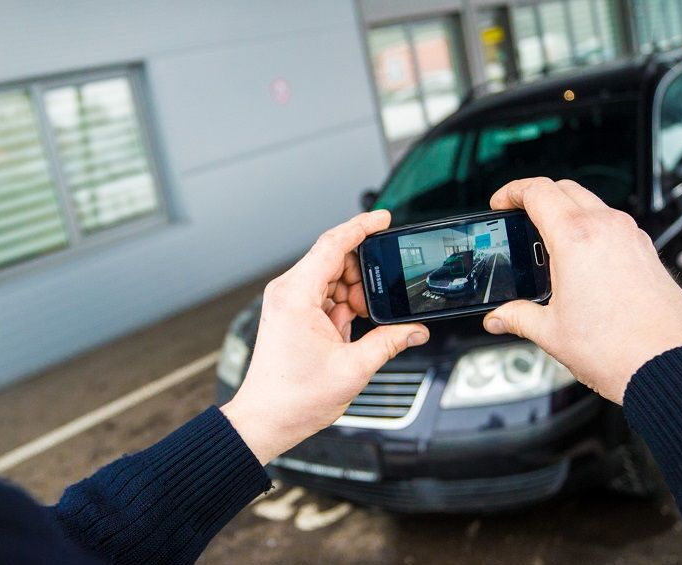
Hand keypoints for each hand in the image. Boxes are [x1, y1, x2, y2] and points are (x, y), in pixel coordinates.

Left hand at [221, 211, 429, 464]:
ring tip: (365, 320)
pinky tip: (354, 325)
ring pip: (331, 278)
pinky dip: (343, 305)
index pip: (332, 244)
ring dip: (354, 292)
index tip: (384, 219)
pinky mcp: (292, 315)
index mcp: (296, 295)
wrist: (266, 419)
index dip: (361, 227)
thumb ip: (389, 342)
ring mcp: (288, 303)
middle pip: (333, 259)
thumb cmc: (294, 397)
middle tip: (381, 295)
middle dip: (363, 272)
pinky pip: (324, 296)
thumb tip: (415, 330)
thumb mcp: (353, 368)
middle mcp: (288, 292)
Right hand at [481, 178, 681, 403]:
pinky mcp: (648, 253)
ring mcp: (633, 238)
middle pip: (565, 189)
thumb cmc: (619, 349)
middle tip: (520, 216)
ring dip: (568, 212)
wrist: (670, 366)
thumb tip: (500, 317)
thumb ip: (518, 317)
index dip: (511, 191)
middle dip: (538, 197)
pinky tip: (584, 263)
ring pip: (593, 205)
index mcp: (576, 238)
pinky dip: (594, 231)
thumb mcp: (551, 333)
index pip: (537, 191)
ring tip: (550, 243)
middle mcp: (608, 228)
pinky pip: (615, 226)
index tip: (501, 203)